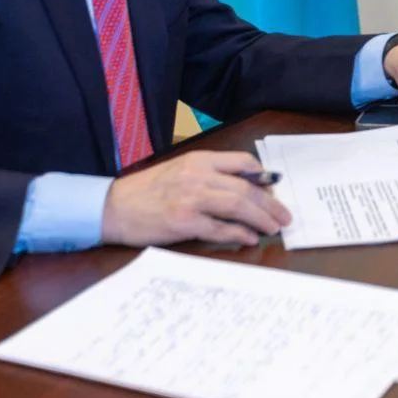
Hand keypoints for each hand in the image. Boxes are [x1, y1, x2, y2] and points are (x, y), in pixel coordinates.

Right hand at [101, 150, 290, 247]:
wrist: (113, 207)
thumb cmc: (147, 190)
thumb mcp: (180, 171)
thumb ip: (209, 174)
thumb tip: (245, 185)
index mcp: (199, 160)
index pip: (243, 162)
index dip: (264, 176)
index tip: (275, 189)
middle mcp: (198, 175)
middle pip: (246, 187)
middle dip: (270, 203)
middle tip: (284, 216)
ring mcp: (191, 198)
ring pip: (238, 205)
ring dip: (261, 218)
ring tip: (274, 227)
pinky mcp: (184, 222)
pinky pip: (220, 228)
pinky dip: (239, 233)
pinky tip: (250, 238)